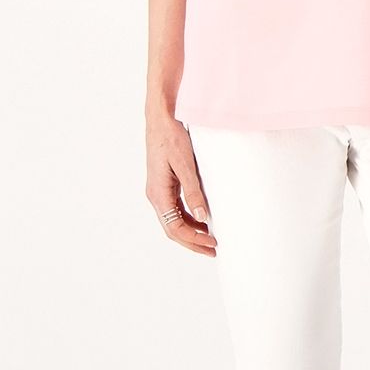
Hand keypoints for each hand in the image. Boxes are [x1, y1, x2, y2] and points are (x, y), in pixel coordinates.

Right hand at [146, 112, 216, 255]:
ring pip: (174, 221)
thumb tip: (203, 217)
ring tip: (211, 239)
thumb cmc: (171, 138)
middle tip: (213, 250)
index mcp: (158, 194)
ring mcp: (159, 191)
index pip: (174, 227)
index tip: (212, 243)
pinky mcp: (165, 185)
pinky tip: (203, 220)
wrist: (161, 118)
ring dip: (192, 232)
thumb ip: (194, 192)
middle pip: (173, 229)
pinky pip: (176, 209)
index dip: (193, 239)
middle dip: (193, 242)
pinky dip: (189, 219)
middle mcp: (156, 195)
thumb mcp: (185, 165)